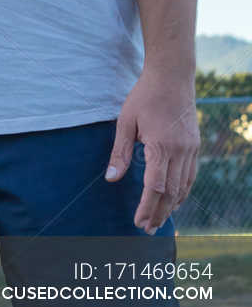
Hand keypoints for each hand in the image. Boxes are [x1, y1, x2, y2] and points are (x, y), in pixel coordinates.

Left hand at [105, 69, 199, 233]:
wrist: (172, 76)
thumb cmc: (145, 96)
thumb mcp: (126, 121)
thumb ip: (120, 152)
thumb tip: (111, 179)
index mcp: (161, 146)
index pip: (155, 187)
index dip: (147, 207)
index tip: (138, 221)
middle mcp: (180, 152)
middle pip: (171, 193)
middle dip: (158, 213)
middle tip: (147, 230)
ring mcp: (191, 150)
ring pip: (183, 187)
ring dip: (171, 207)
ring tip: (159, 221)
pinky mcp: (195, 147)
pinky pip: (190, 176)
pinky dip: (182, 192)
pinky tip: (174, 200)